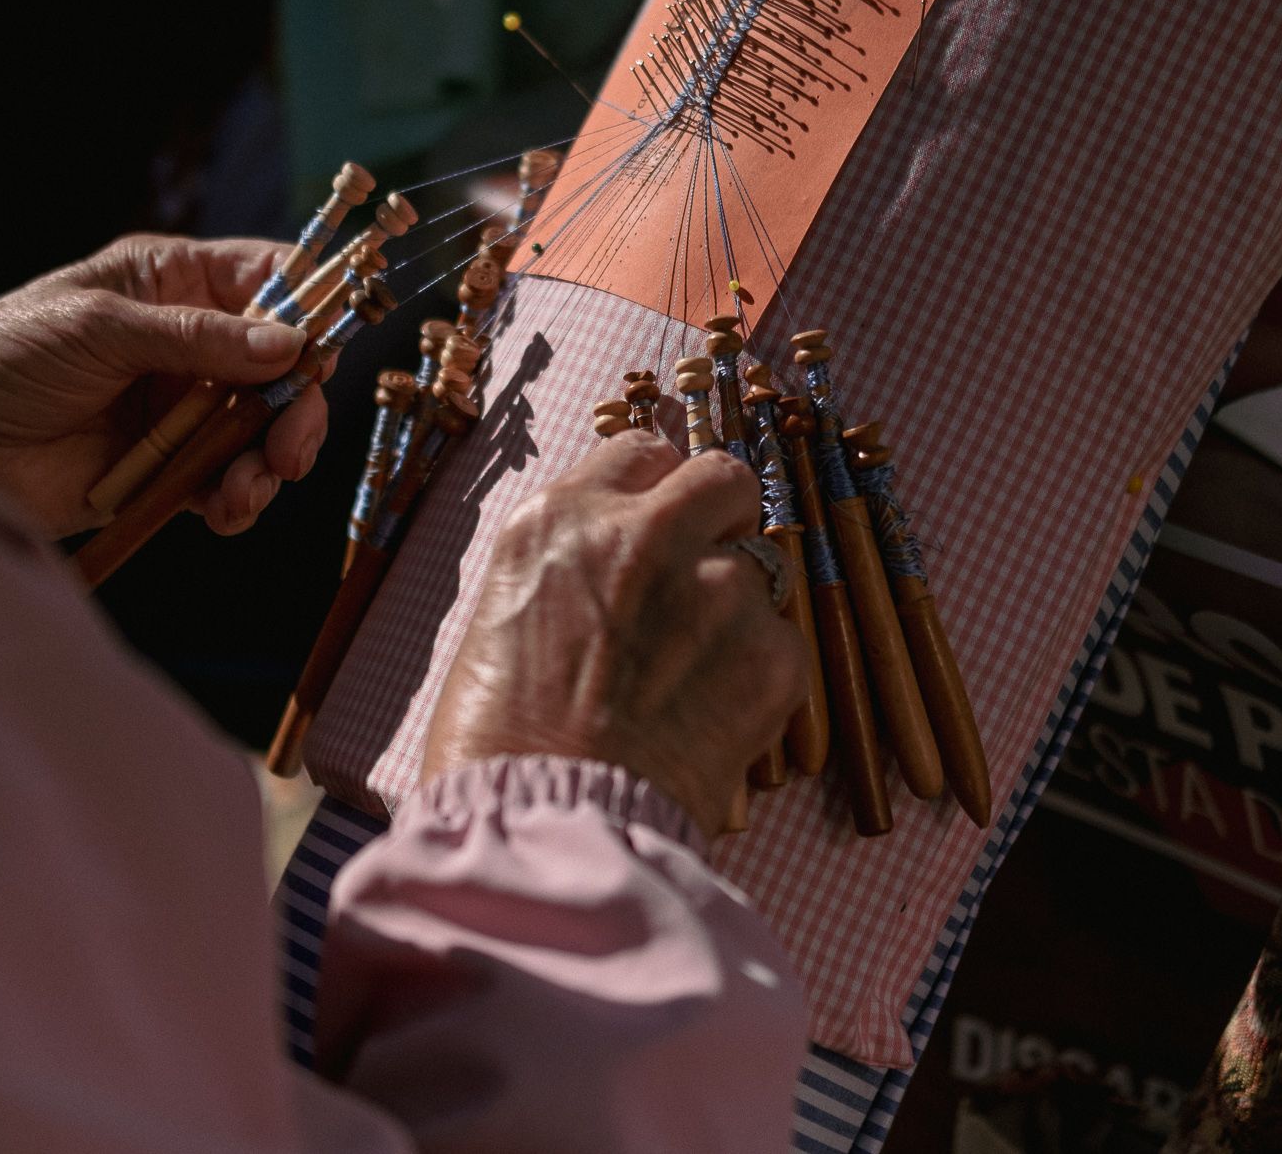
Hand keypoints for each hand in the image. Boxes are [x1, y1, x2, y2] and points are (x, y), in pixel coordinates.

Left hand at [0, 234, 328, 537]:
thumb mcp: (96, 329)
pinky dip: (237, 502)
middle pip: (282, 367)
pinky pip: (226, 484)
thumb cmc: (0, 357)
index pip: (270, 280)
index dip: (309, 309)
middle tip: (290, 449)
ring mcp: (179, 408)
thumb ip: (194, 338)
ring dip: (270, 464)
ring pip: (262, 432)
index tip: (321, 352)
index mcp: (172, 282)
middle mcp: (188, 342)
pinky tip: (222, 511)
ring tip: (247, 491)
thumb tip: (289, 344)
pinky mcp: (164, 469)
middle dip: (296, 410)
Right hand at [423, 433, 805, 838]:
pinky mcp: (770, 653)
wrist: (543, 828)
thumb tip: (613, 565)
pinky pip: (783, 645)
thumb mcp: (504, 616)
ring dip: (734, 613)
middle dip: (721, 518)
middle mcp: (644, 534)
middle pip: (721, 478)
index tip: (656, 528)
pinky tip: (707, 724)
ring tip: (687, 686)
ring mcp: (716, 588)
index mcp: (563, 519)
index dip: (654, 494)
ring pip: (758, 569)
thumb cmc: (498, 743)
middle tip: (700, 579)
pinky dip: (758, 681)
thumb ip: (570, 568)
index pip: (640, 454)